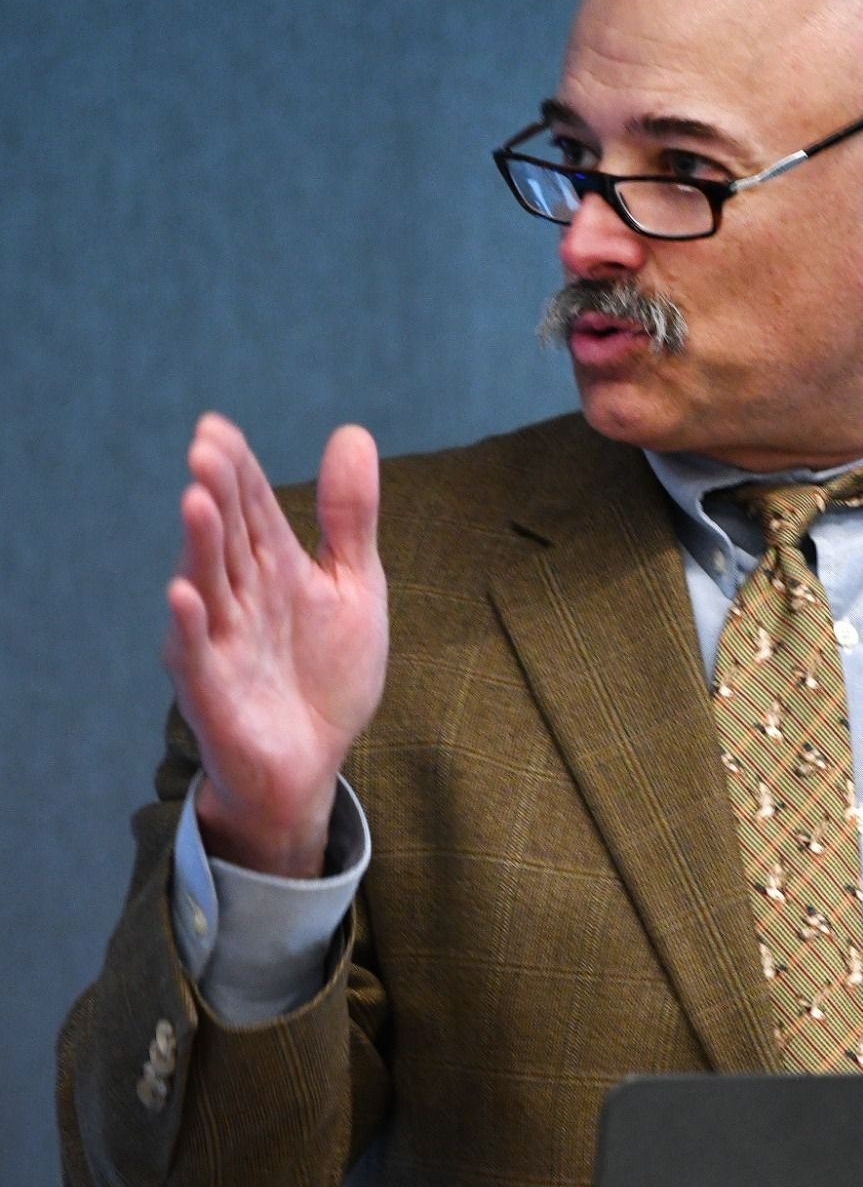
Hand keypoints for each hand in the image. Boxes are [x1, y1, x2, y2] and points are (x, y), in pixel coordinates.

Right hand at [162, 414, 388, 876]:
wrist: (315, 760)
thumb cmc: (326, 671)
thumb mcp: (354, 584)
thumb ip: (349, 516)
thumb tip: (350, 432)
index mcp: (273, 567)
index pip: (252, 507)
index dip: (237, 468)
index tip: (217, 426)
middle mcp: (239, 596)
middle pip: (226, 537)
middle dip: (217, 493)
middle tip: (205, 447)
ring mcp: (222, 641)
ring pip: (207, 585)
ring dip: (200, 546)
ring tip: (197, 500)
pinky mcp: (214, 691)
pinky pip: (197, 655)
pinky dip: (190, 625)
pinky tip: (185, 593)